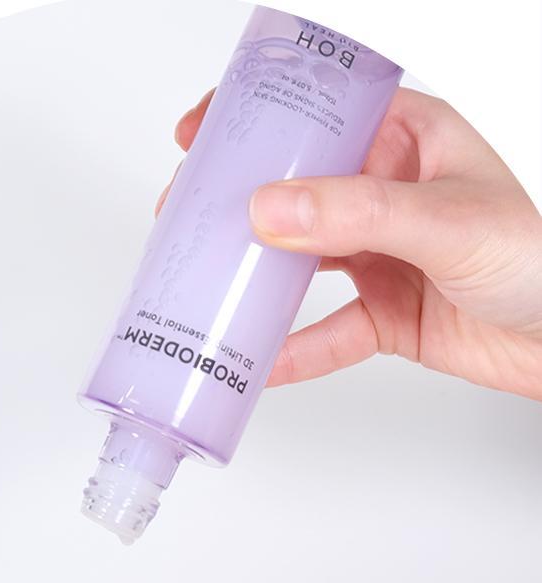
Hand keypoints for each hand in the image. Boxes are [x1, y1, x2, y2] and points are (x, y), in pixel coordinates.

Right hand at [161, 88, 541, 399]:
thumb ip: (358, 214)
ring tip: (204, 281)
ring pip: (301, 260)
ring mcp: (382, 256)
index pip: (321, 112)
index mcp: (409, 141)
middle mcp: (388, 194)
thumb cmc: (537, 260)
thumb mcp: (445, 221)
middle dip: (237, 201)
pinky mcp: (384, 314)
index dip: (258, 118)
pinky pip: (327, 331)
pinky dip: (293, 350)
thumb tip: (268, 208)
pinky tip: (259, 362)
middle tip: (184, 214)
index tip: (202, 134)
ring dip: (255, 273)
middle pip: (297, 188)